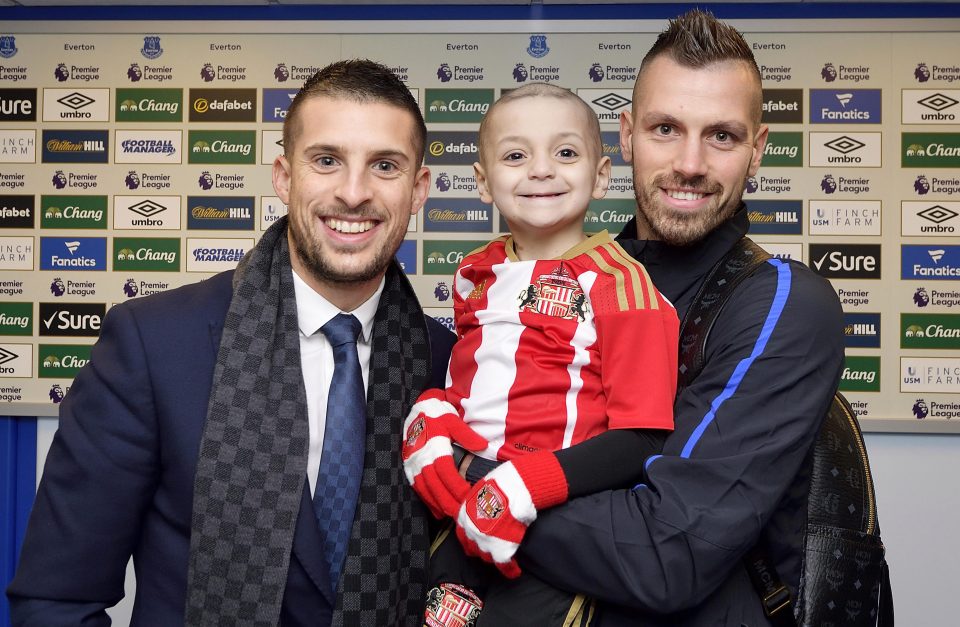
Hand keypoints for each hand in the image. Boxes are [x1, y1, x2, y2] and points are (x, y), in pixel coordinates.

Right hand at [401, 389, 487, 518]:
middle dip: (448, 502)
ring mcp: (413, 464)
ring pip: (425, 490)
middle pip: (435, 486)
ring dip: (437, 504)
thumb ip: (467, 435)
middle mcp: (420, 459)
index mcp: (433, 447)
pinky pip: (417, 488)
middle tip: (462, 515)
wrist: (416, 408)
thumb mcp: (452, 419)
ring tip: (451, 515)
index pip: (446, 473)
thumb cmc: (436, 413)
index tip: (469, 496)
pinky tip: (436, 510)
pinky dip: (427, 500)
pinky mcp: (409, 467)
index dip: (457, 486)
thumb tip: (482, 447)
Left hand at [455, 451, 567, 578]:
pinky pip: (505, 566)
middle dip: (480, 550)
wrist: (514, 488)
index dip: (470, 539)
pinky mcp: (500, 550)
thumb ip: (480, 504)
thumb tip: (487, 508)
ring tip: (502, 559)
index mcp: (464, 515)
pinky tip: (515, 572)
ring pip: (487, 557)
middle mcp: (470, 531)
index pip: (463, 534)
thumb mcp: (483, 491)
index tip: (476, 543)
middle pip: (473, 548)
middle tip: (489, 551)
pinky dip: (510, 570)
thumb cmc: (502, 483)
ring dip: (494, 558)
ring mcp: (484, 542)